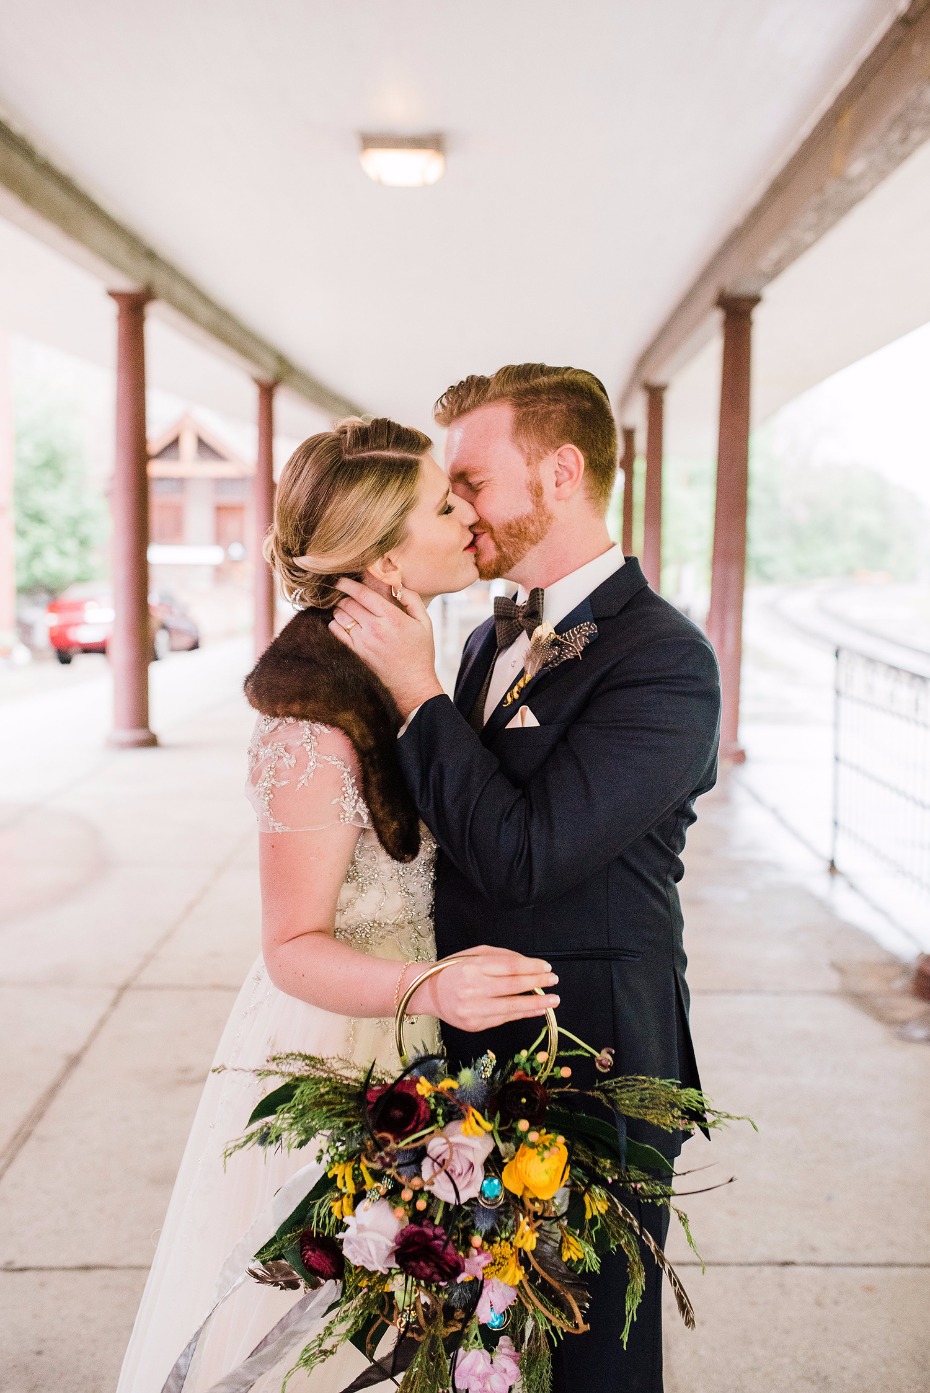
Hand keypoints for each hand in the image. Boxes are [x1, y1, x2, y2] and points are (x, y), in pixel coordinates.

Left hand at [330, 578, 443, 717]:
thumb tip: (398, 585)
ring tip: (345, 607)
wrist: (412, 682)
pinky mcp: (356, 652)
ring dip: (340, 609)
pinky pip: (337, 632)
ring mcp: (363, 641)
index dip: (348, 584)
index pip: (363, 594)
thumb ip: (412, 600)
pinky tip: (341, 622)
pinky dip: (335, 623)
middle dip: (344, 595)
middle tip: (345, 593)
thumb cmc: (420, 652)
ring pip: (340, 616)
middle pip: (348, 603)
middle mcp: (375, 628)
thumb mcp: (425, 622)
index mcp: (392, 618)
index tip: (341, 580)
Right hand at [409, 945, 559, 1032]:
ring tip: (552, 1001)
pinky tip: (535, 1010)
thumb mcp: (474, 954)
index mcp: (472, 967)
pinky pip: (504, 1019)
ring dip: (535, 1004)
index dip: (531, 967)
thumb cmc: (454, 969)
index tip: (547, 968)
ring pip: (511, 1007)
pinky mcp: (474, 1024)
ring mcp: (473, 1009)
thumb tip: (530, 965)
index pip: (510, 967)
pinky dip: (522, 1014)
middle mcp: (473, 989)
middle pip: (513, 986)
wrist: (428, 992)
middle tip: (554, 981)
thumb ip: (501, 957)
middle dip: (537, 983)